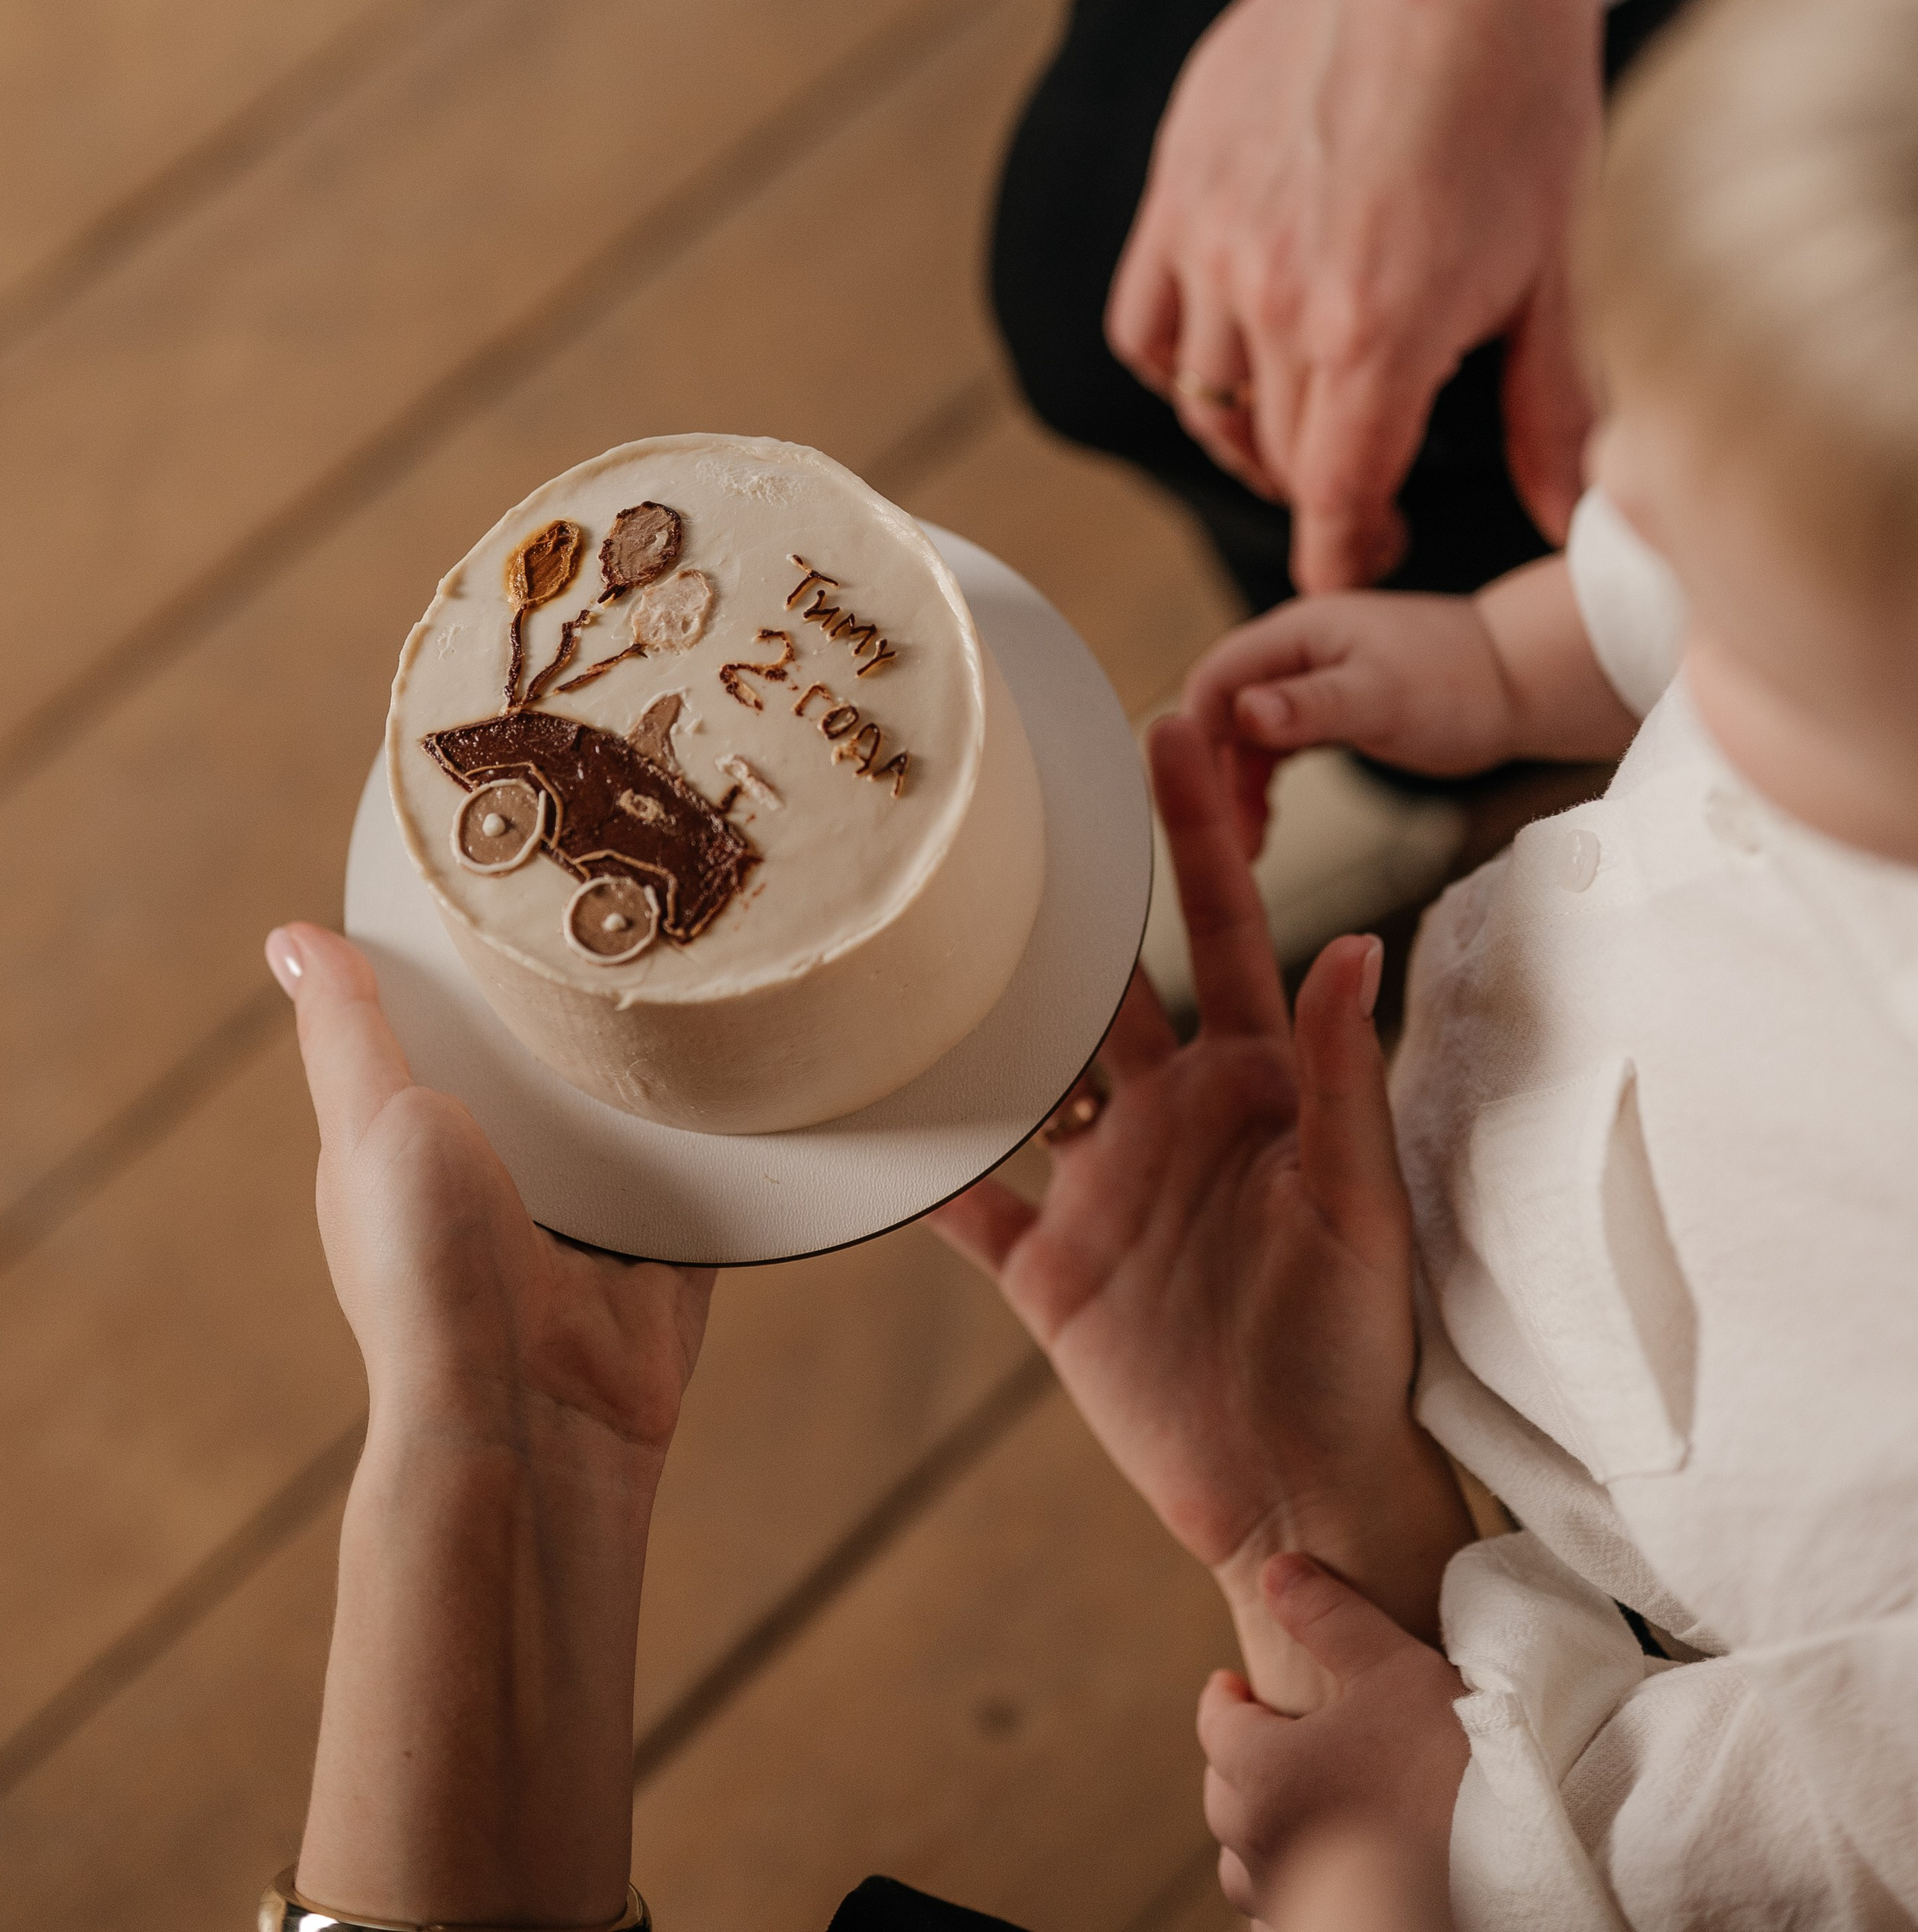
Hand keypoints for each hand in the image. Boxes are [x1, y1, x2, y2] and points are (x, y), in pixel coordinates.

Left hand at [270, 924, 713, 1925]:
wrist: (535, 1414)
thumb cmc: (427, 1271)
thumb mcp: (375, 1123)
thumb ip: (348, 1033)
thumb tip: (290, 935)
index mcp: (418, 1143)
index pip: (446, 1026)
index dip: (478, 956)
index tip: (532, 861)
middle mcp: (505, 1174)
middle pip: (551, 1062)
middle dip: (592, 999)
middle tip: (650, 893)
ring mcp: (590, 1216)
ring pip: (635, 1113)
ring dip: (665, 1063)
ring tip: (716, 955)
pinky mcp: (669, 1249)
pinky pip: (709, 1175)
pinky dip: (732, 1133)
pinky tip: (765, 1062)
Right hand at [929, 722, 1469, 1712]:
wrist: (1302, 1491)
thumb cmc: (1360, 1350)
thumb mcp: (1360, 1210)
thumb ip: (1346, 1081)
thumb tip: (1357, 944)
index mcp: (1255, 1086)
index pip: (1221, 928)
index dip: (1198, 833)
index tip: (1175, 729)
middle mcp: (1171, 1116)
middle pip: (1110, 971)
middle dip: (1071, 876)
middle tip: (1019, 778)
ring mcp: (1104, 1188)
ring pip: (1026, 1070)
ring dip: (978, 1003)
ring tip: (912, 915)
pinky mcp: (1053, 1271)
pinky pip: (971, 1207)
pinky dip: (919, 1168)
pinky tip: (859, 1114)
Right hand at [1106, 0, 1599, 591]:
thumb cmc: (1522, 92)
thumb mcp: (1560, 262)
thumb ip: (1550, 407)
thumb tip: (1568, 517)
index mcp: (1377, 324)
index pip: (1330, 496)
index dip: (1345, 551)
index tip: (1360, 561)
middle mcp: (1273, 290)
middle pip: (1270, 453)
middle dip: (1320, 486)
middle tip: (1366, 479)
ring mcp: (1211, 234)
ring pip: (1202, 397)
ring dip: (1251, 428)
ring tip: (1308, 411)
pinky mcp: (1176, 182)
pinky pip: (1143, 322)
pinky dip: (1179, 360)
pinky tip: (1236, 346)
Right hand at [1183, 592, 1521, 852]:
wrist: (1520, 680)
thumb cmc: (1461, 681)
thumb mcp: (1382, 698)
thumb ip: (1310, 706)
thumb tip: (1244, 713)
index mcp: (1295, 634)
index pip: (1214, 682)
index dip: (1194, 739)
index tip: (1189, 799)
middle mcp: (1293, 652)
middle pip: (1221, 712)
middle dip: (1212, 774)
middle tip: (1221, 837)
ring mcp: (1309, 681)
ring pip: (1244, 736)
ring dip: (1236, 787)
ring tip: (1246, 845)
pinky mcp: (1329, 710)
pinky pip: (1273, 747)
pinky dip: (1262, 786)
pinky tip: (1264, 826)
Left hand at [1199, 1555, 1466, 1924]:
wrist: (1507, 1865)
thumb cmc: (1448, 1768)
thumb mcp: (1393, 1667)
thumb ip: (1327, 1614)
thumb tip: (1277, 1568)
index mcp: (1264, 1774)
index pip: (1217, 1727)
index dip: (1224, 1698)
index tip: (1232, 1683)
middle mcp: (1263, 1843)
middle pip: (1224, 1794)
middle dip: (1238, 1758)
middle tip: (1266, 1734)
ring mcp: (1292, 1895)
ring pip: (1244, 1862)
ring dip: (1254, 1830)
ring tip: (1287, 1804)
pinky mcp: (1325, 1925)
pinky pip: (1281, 1907)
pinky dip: (1290, 1882)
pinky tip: (1326, 1867)